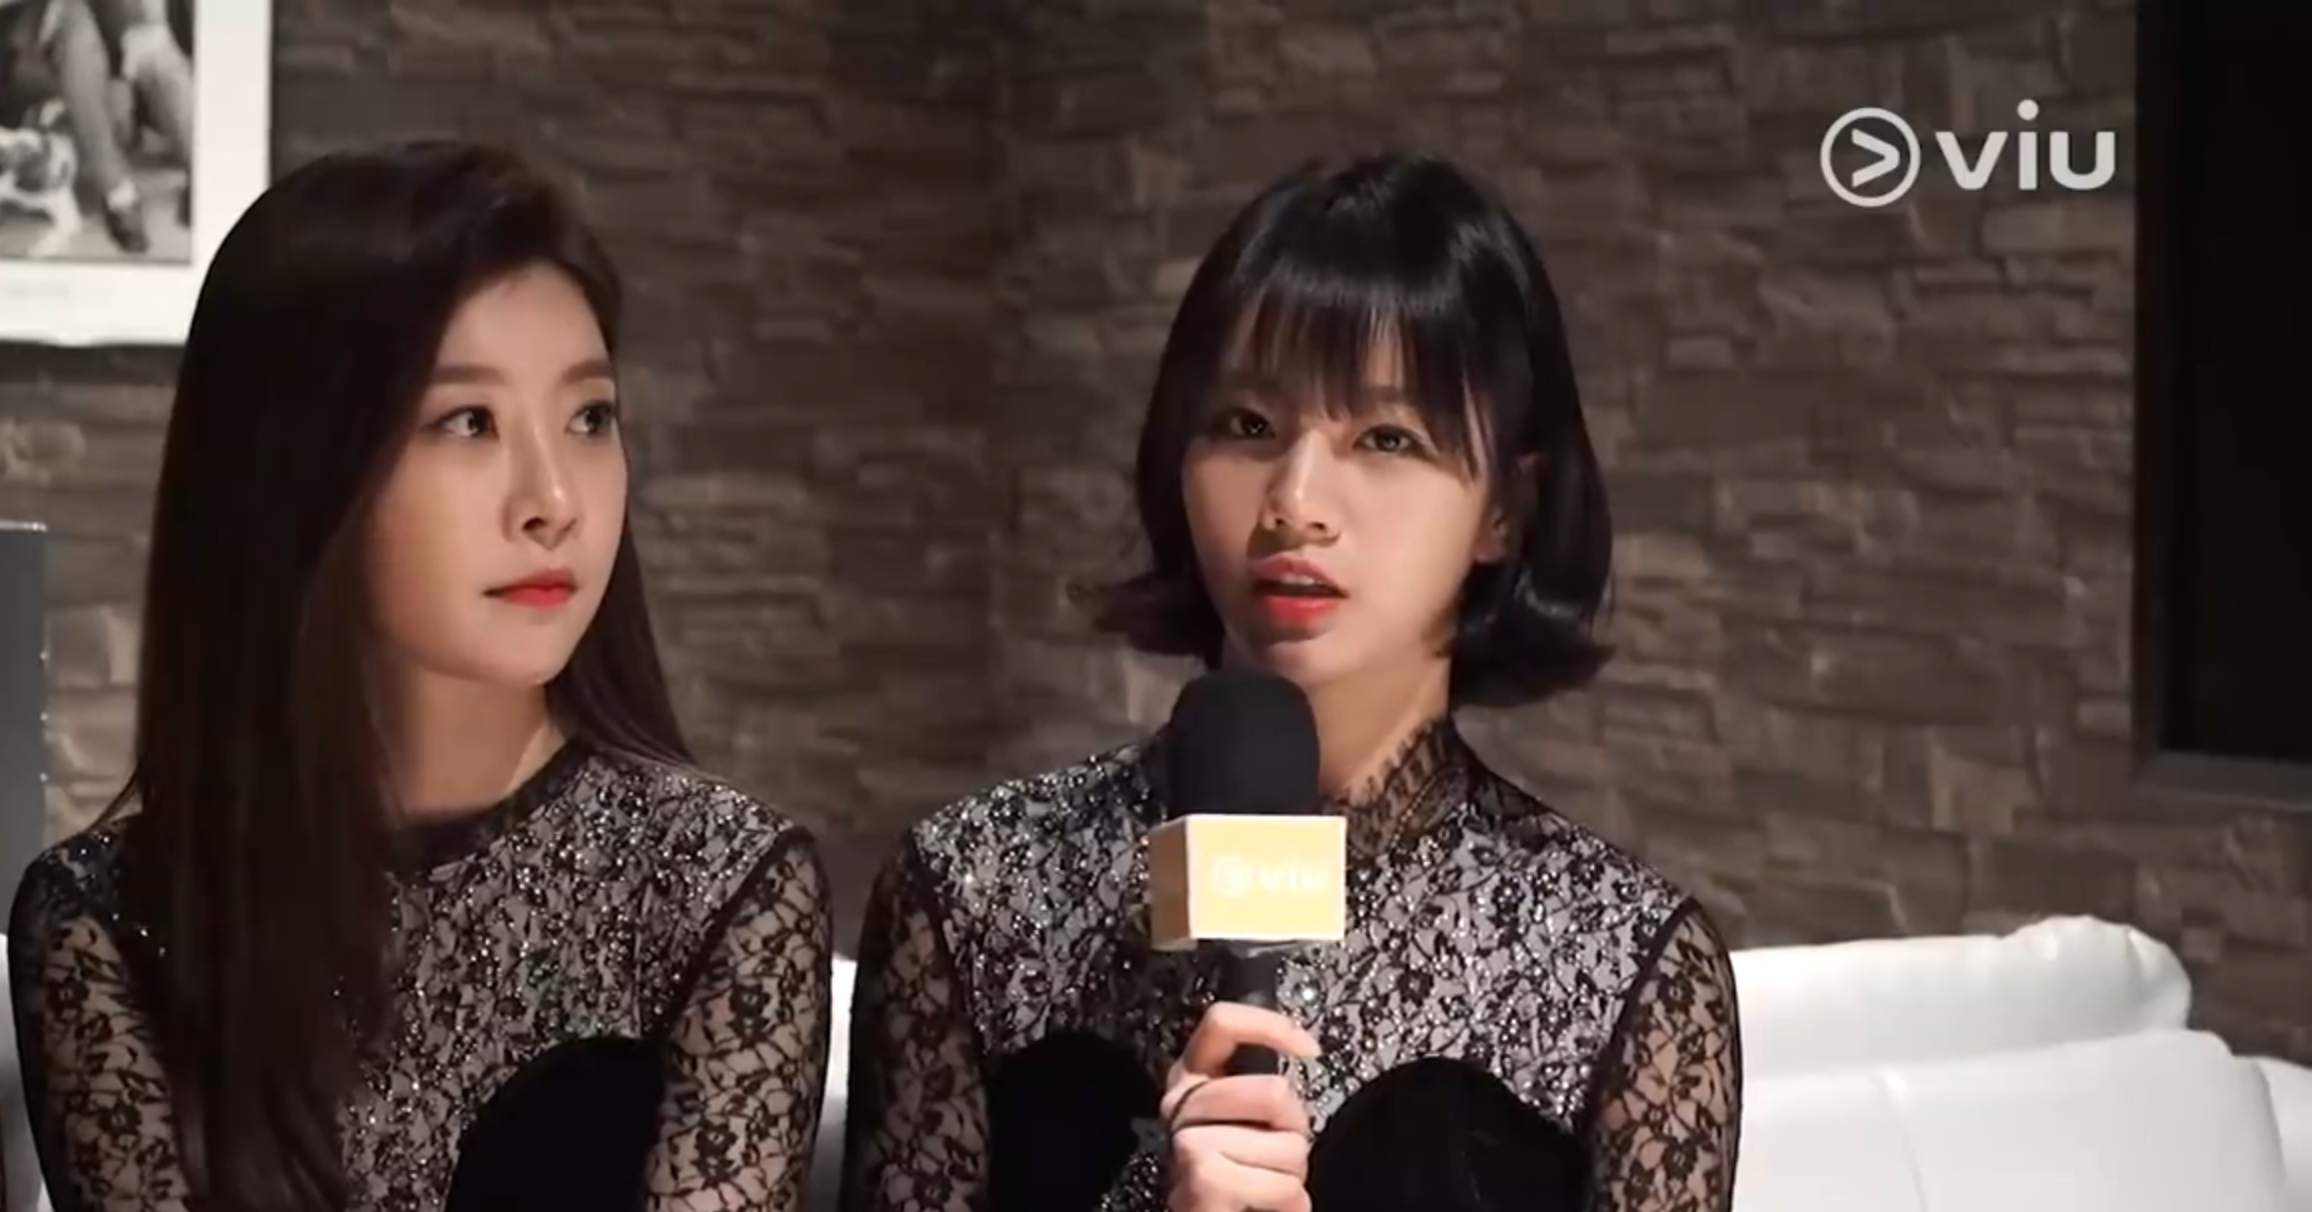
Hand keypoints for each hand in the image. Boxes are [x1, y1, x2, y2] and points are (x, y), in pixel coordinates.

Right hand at [1161, 1002, 1320, 1211]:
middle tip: (1278, 1154)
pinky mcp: (1203, 1181)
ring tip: (1267, 1185)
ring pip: (1287, 1146)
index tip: (1309, 1049)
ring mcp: (1186, 1144)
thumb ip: (1258, 1086)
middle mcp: (1180, 1106)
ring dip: (1292, 1174)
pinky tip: (1269, 1207)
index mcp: (1191, 1079)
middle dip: (1294, 1129)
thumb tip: (1303, 1048)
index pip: (1221, 1022)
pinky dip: (1289, 1202)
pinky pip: (1282, 1185)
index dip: (1272, 1026)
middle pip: (1273, 1091)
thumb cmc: (1238, 1179)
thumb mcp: (1246, 1122)